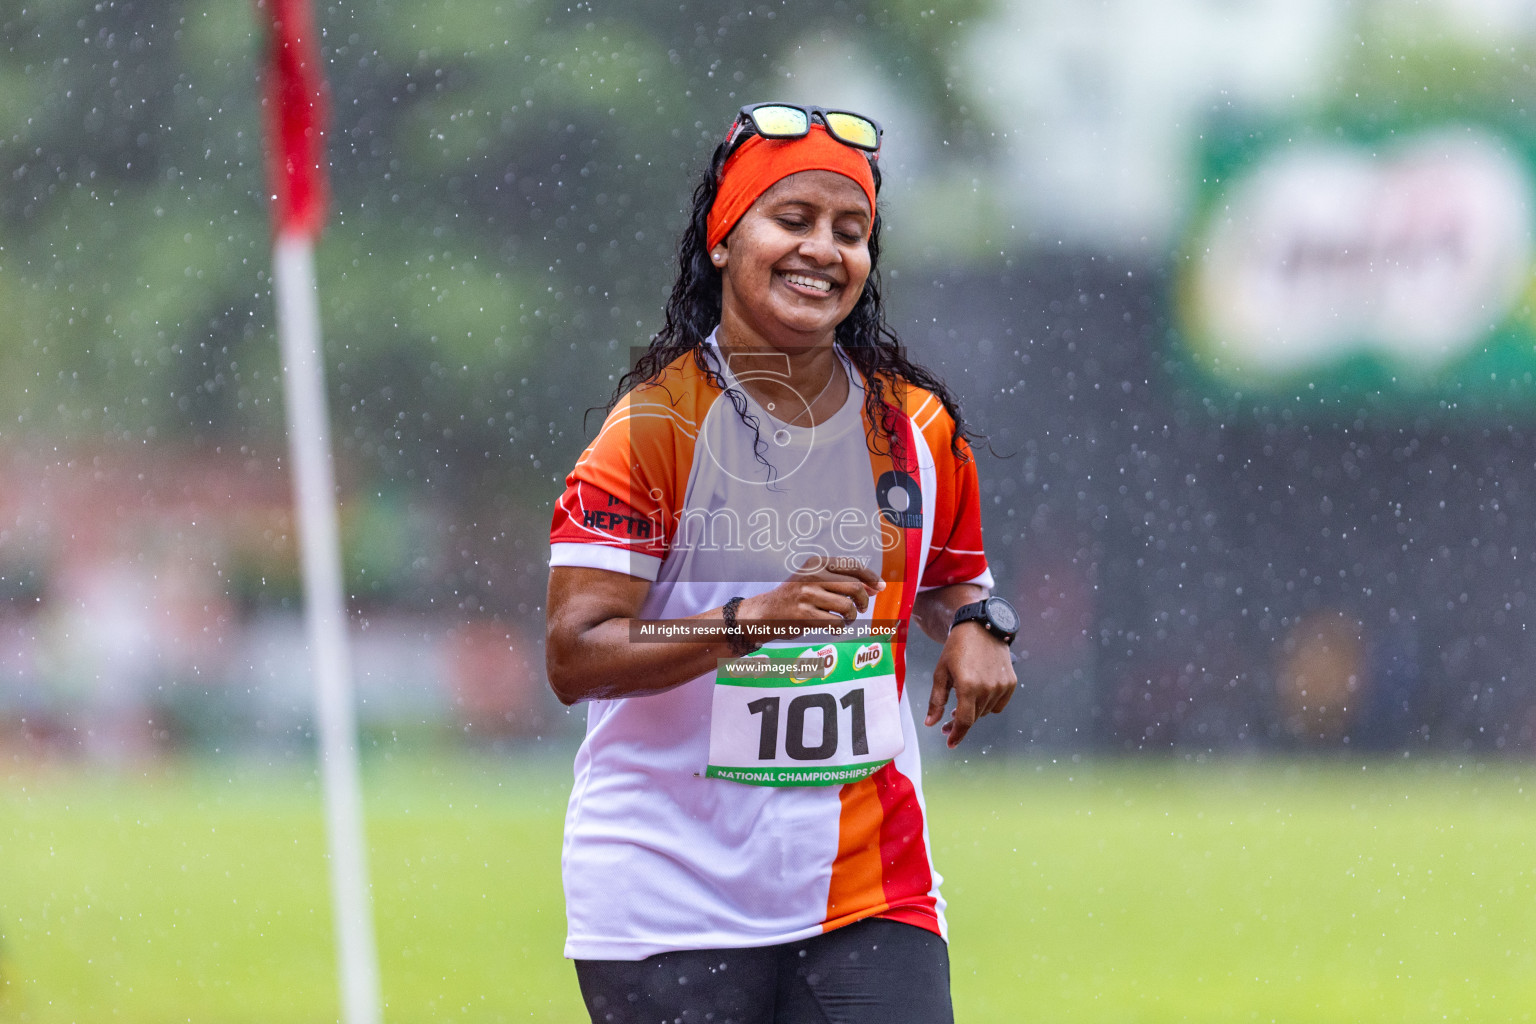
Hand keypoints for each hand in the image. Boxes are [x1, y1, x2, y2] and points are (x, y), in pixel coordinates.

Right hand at [739, 559, 884, 640]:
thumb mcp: (815, 581)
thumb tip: (875, 587)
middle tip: (861, 608)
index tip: (879, 587)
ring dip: (851, 617)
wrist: (766, 612)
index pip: (852, 565)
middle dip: (863, 600)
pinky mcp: (804, 615)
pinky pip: (835, 623)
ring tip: (844, 619)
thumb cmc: (796, 597)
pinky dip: (840, 628)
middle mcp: (812, 576)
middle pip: (854, 587)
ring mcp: (807, 595)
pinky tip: (834, 628)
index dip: (870, 577)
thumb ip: (843, 582)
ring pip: (847, 606)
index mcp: (816, 563)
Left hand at [925, 622, 1016, 747]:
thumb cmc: (956, 648)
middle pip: (974, 718)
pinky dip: (988, 704)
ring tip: (962, 701)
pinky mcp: (1010, 683)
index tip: (950, 743)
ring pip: (985, 712)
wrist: (981, 627)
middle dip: (960, 723)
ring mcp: (1001, 686)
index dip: (956, 734)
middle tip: (948, 721)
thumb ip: (936, 700)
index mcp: (968, 686)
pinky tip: (978, 695)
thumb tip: (930, 723)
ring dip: (974, 712)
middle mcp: (988, 688)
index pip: (964, 721)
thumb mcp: (941, 672)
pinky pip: (998, 705)